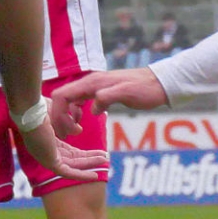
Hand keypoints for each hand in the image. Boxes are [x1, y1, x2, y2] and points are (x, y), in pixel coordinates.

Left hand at [16, 118, 108, 183]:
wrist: (31, 110)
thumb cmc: (39, 108)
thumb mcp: (59, 114)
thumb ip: (70, 122)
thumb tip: (79, 130)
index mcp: (46, 140)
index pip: (68, 151)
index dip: (84, 152)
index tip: (98, 151)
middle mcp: (45, 151)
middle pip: (72, 159)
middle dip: (89, 159)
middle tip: (104, 157)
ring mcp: (46, 158)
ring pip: (72, 165)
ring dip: (89, 164)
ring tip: (104, 161)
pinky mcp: (49, 162)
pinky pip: (68, 172)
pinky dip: (81, 174)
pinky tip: (95, 175)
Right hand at [49, 68, 164, 135]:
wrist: (159, 84)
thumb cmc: (145, 89)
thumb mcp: (127, 94)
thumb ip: (107, 98)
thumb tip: (92, 109)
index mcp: (92, 83)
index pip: (62, 95)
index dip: (57, 113)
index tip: (65, 130)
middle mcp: (90, 83)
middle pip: (62, 98)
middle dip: (59, 117)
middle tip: (67, 135)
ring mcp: (94, 87)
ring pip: (69, 101)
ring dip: (66, 116)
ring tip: (74, 131)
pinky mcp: (99, 93)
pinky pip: (79, 102)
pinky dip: (75, 113)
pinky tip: (81, 123)